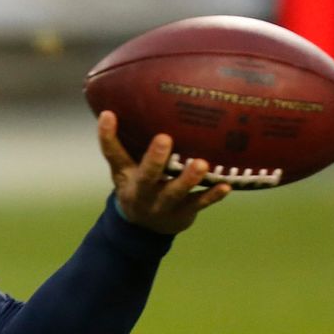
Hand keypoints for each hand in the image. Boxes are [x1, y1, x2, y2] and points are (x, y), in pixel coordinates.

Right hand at [97, 111, 231, 233]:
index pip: (113, 155)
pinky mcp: (183, 213)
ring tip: (201, 164)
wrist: (144, 228)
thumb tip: (133, 105)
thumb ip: (131, 143)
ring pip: (175, 192)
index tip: (109, 114)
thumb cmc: (140, 185)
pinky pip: (199, 204)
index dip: (108, 136)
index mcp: (126, 176)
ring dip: (187, 179)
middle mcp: (142, 191)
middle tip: (163, 138)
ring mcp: (162, 205)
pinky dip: (212, 196)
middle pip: (146, 176)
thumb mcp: (128, 168)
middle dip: (154, 159)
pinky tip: (226, 186)